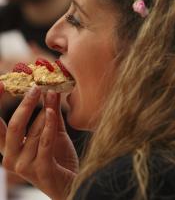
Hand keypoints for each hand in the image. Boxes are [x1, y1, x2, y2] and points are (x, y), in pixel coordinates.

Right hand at [0, 83, 78, 199]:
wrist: (73, 183)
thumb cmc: (60, 157)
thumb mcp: (53, 132)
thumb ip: (50, 114)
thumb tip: (50, 91)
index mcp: (11, 149)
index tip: (1, 85)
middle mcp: (12, 159)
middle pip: (13, 126)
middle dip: (25, 105)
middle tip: (36, 88)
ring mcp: (25, 166)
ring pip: (32, 133)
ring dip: (44, 113)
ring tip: (53, 96)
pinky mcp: (41, 170)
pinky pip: (44, 142)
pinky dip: (48, 125)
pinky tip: (51, 111)